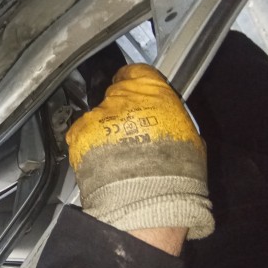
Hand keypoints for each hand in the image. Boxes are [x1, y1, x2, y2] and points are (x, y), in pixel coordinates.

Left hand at [66, 64, 213, 241]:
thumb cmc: (177, 170)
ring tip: (117, 156)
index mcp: (152, 89)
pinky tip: (103, 163)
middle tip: (130, 134)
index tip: (134, 91)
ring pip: (97, 117)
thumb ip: (169, 117)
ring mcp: (97, 115)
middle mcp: (121, 96)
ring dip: (103, 131)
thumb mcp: (189, 135)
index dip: (134, 82)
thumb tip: (166, 119)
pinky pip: (82, 135)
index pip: (136, 71)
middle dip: (119, 111)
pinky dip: (89, 146)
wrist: (148, 197)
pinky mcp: (79, 135)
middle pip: (114, 94)